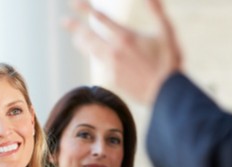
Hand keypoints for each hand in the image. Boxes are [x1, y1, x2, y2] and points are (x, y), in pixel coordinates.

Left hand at [65, 0, 182, 104]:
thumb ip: (157, 11)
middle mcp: (114, 50)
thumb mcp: (167, 32)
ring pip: (89, 51)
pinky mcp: (112, 78)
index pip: (99, 18)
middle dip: (74, 26)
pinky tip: (95, 53)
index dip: (85, 9)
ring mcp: (111, 65)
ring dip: (80, 41)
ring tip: (75, 37)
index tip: (75, 2)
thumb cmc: (168, 61)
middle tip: (63, 21)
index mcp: (125, 36)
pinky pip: (99, 63)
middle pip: (87, 35)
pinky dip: (95, 56)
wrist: (165, 93)